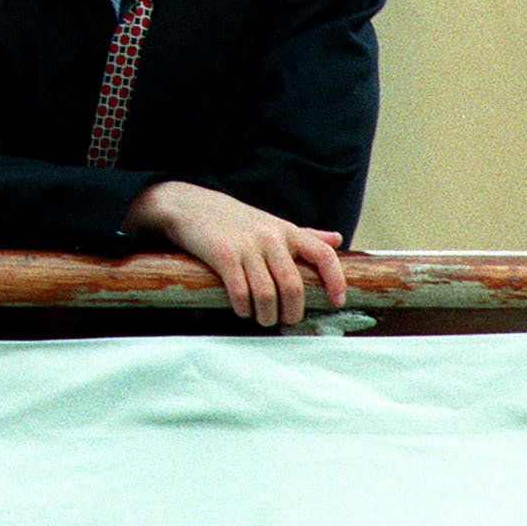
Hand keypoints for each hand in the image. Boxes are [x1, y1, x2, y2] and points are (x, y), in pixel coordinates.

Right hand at [123, 180, 344, 326]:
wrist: (189, 205)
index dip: (336, 280)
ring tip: (263, 319)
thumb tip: (337, 239)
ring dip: (267, 315)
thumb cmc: (234, 219)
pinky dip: (244, 308)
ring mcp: (246, 247)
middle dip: (293, 311)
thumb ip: (304, 234)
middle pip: (293, 285)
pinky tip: (242, 310)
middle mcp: (270, 238)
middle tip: (287, 320)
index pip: (323, 254)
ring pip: (267, 294)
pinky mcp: (223, 256)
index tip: (337, 301)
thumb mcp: (272, 223)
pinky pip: (240, 292)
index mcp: (287, 231)